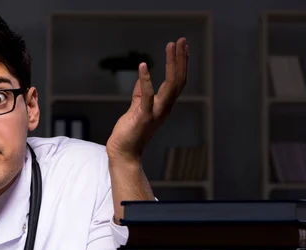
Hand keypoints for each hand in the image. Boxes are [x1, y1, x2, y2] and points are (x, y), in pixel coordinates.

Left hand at [106, 38, 188, 163]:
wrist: (124, 152)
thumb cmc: (130, 132)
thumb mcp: (136, 108)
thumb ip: (140, 94)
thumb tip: (142, 79)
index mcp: (164, 105)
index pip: (177, 81)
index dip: (180, 64)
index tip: (181, 47)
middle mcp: (164, 108)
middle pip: (178, 80)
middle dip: (181, 59)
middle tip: (181, 40)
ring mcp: (156, 113)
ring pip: (170, 86)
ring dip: (172, 64)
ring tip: (171, 46)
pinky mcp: (144, 117)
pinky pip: (146, 96)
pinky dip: (146, 80)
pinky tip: (143, 66)